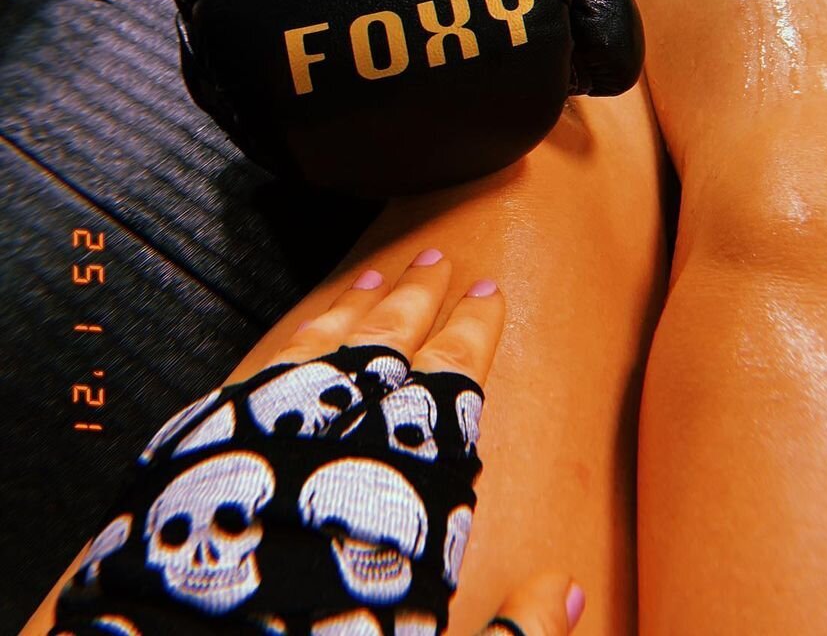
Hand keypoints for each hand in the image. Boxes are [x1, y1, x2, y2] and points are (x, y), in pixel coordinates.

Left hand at [53, 249, 584, 635]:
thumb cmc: (334, 635)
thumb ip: (517, 628)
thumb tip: (568, 593)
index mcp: (409, 465)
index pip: (454, 373)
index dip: (476, 329)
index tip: (490, 293)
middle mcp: (349, 425)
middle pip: (391, 340)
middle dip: (420, 296)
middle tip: (436, 259)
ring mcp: (283, 420)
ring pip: (331, 341)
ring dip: (361, 304)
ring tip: (379, 275)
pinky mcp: (227, 430)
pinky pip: (276, 361)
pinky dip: (301, 333)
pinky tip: (310, 324)